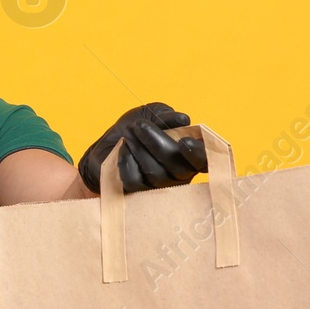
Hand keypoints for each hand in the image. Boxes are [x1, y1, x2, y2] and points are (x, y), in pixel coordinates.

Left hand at [79, 103, 207, 193]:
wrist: (105, 145)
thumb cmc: (135, 129)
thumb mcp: (151, 114)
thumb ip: (166, 115)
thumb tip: (183, 119)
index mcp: (189, 154)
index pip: (203, 160)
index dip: (198, 154)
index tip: (184, 142)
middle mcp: (179, 174)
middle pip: (177, 166)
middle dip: (156, 142)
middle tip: (138, 126)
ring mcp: (159, 187)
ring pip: (155, 173)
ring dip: (138, 148)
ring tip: (128, 134)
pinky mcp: (138, 194)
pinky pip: (135, 181)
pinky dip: (127, 161)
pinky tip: (123, 150)